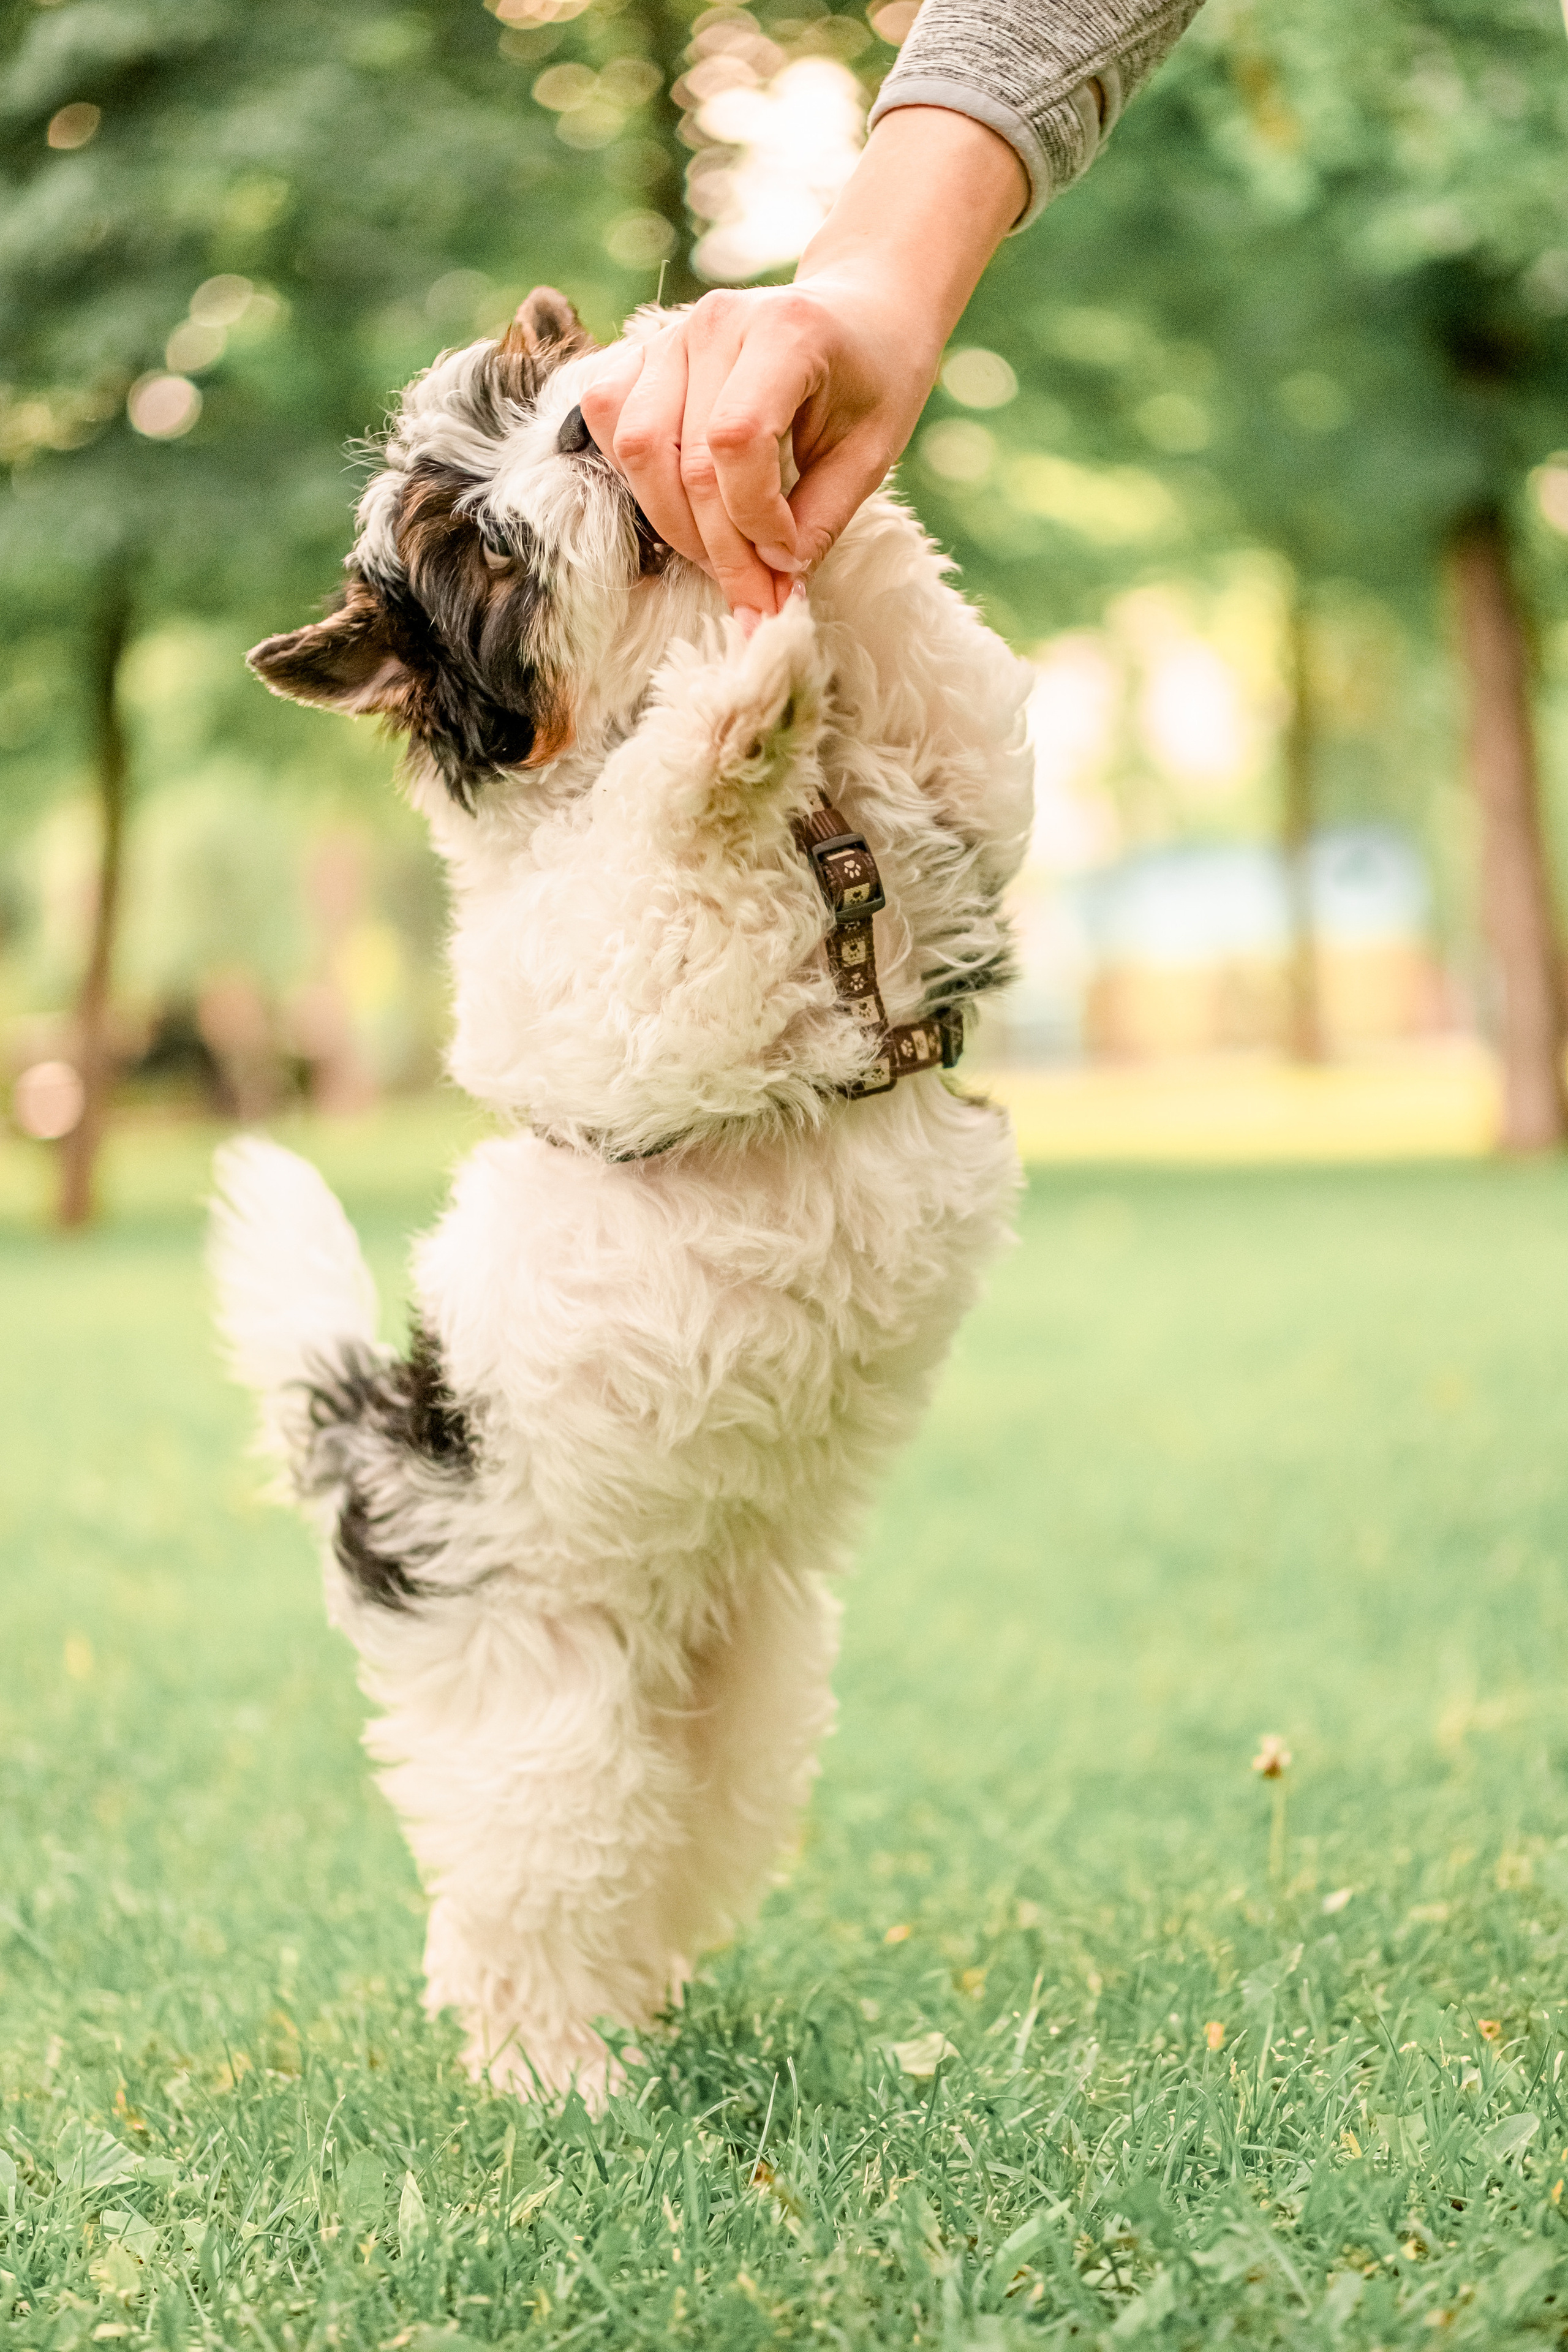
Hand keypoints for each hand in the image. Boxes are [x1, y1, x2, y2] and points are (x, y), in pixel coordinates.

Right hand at [579, 108, 1027, 623]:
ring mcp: (671, 332)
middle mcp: (716, 322)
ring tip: (722, 557)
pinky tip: (684, 507)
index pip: (736, 442)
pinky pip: (608, 419)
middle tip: (757, 597)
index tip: (789, 560)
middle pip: (683, 459)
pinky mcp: (643, 351)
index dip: (755, 519)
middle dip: (719, 548)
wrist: (858, 312)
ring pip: (635, 448)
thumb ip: (820, 519)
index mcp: (786, 331)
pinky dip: (637, 478)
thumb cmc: (873, 381)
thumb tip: (773, 587)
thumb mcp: (870, 454)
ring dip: (673, 524)